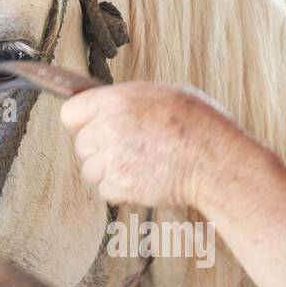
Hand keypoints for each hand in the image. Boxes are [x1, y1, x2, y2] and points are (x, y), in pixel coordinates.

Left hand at [58, 82, 245, 209]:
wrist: (215, 161)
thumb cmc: (200, 125)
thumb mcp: (165, 94)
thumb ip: (129, 102)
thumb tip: (112, 107)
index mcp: (117, 100)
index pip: (70, 113)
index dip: (80, 123)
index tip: (90, 128)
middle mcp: (109, 128)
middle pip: (81, 146)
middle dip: (98, 151)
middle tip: (125, 150)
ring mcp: (113, 159)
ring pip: (91, 172)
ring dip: (109, 173)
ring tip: (137, 166)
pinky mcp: (121, 186)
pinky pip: (106, 192)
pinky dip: (121, 191)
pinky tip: (143, 180)